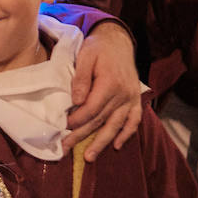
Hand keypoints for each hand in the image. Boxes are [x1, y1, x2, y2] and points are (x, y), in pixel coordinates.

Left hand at [66, 21, 141, 159]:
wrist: (118, 41)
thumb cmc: (98, 48)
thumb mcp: (85, 56)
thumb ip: (81, 79)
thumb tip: (76, 101)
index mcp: (110, 83)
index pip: (92, 109)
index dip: (77, 120)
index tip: (62, 127)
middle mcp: (123, 94)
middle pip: (101, 120)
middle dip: (82, 136)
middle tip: (66, 148)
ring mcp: (131, 98)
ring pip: (116, 125)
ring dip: (102, 142)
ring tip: (89, 157)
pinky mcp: (135, 100)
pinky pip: (134, 120)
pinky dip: (126, 134)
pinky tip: (116, 146)